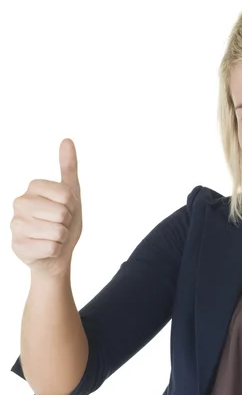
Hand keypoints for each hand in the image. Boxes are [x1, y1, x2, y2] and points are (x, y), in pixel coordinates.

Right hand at [10, 138, 82, 276]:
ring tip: (53, 237)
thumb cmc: (64, 222)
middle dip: (67, 223)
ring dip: (61, 238)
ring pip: (57, 231)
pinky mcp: (17, 246)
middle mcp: (19, 203)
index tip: (65, 209)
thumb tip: (67, 140)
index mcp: (33, 187)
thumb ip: (68, 167)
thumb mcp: (71, 193)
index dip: (71, 206)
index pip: (66, 194)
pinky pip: (51, 247)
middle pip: (61, 213)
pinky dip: (55, 250)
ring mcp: (15, 225)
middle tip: (58, 225)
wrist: (57, 253)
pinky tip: (47, 249)